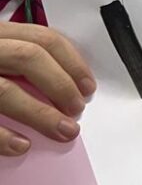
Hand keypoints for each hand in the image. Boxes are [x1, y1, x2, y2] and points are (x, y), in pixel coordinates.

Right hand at [0, 22, 94, 154]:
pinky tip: (21, 146)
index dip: (71, 62)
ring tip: (64, 131)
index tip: (89, 87)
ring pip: (5, 90)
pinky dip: (2, 135)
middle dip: (60, 84)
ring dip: (40, 114)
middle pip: (28, 57)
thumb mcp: (1, 55)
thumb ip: (21, 62)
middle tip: (78, 108)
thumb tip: (66, 89)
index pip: (42, 38)